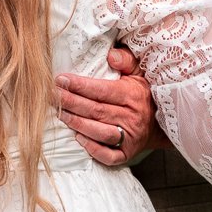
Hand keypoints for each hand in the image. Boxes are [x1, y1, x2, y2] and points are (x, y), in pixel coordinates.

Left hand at [56, 46, 156, 167]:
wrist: (160, 123)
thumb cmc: (143, 95)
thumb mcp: (139, 73)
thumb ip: (126, 60)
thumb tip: (110, 56)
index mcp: (133, 95)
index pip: (101, 90)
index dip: (79, 86)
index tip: (60, 80)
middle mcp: (132, 117)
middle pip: (96, 110)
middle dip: (71, 103)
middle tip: (51, 96)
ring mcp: (130, 137)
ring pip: (100, 132)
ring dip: (77, 124)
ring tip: (60, 114)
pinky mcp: (127, 153)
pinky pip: (109, 156)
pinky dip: (93, 149)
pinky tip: (78, 138)